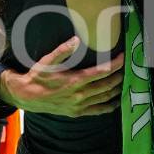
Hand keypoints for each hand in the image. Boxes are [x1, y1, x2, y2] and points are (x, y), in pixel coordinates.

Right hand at [0, 37, 122, 116]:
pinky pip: (98, 111)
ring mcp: (79, 105)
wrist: (27, 97)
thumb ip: (62, 51)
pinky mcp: (77, 113)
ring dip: (116, 89)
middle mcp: (80, 94)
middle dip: (119, 75)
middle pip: (107, 85)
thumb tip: (76, 40)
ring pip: (105, 97)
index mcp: (75, 80)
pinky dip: (109, 106)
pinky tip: (116, 101)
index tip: (123, 57)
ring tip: (123, 81)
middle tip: (126, 68)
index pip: (102, 71)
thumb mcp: (47, 61)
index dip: (115, 64)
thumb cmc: (37, 77)